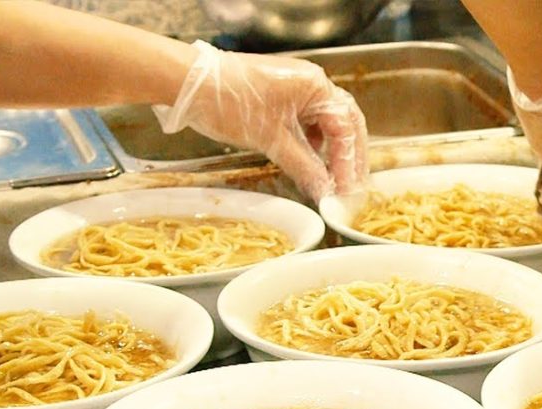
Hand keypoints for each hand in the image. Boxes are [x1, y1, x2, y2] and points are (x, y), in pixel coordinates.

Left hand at [154, 41, 368, 201]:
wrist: (190, 83)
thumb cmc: (230, 102)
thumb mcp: (271, 140)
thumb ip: (303, 167)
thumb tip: (325, 191)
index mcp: (316, 87)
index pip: (345, 128)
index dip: (348, 162)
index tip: (347, 190)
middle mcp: (312, 84)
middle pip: (344, 124)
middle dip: (349, 157)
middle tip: (351, 188)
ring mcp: (297, 90)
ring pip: (326, 125)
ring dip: (332, 153)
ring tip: (334, 181)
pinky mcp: (281, 99)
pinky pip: (307, 124)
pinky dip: (313, 146)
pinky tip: (312, 166)